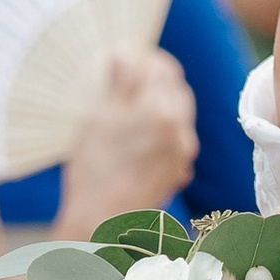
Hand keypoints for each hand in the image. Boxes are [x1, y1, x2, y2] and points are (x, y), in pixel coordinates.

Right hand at [57, 47, 196, 235]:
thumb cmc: (96, 169)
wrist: (105, 223)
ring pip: (178, 117)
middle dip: (156, 82)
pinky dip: (161, 132)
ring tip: (130, 110)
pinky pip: (175, 141)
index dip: (146, 59)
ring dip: (160, 107)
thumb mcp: (100, 119)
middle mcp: (181, 130)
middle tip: (128, 81)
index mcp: (162, 109)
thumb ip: (119, 86)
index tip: (129, 59)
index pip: (164, 68)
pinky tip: (137, 138)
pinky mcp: (178, 172)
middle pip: (177, 91)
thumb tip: (126, 56)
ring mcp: (183, 153)